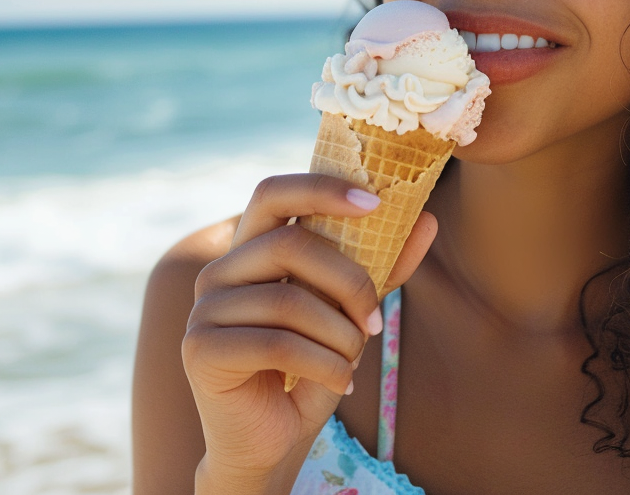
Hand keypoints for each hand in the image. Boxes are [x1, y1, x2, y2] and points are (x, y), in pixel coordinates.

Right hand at [181, 173, 436, 488]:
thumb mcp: (350, 313)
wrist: (273, 441)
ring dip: (340, 336)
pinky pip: (277, 344)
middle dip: (348, 281)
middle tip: (375, 321)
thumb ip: (382, 267)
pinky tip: (340, 384)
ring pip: (289, 301)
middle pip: (289, 244)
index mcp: (251, 250)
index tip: (375, 202)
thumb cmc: (310, 370)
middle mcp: (219, 271)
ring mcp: (205, 308)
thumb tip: (428, 220)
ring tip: (353, 361)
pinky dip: (325, 366)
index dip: (321, 188)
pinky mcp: (201, 349)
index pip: (274, 193)